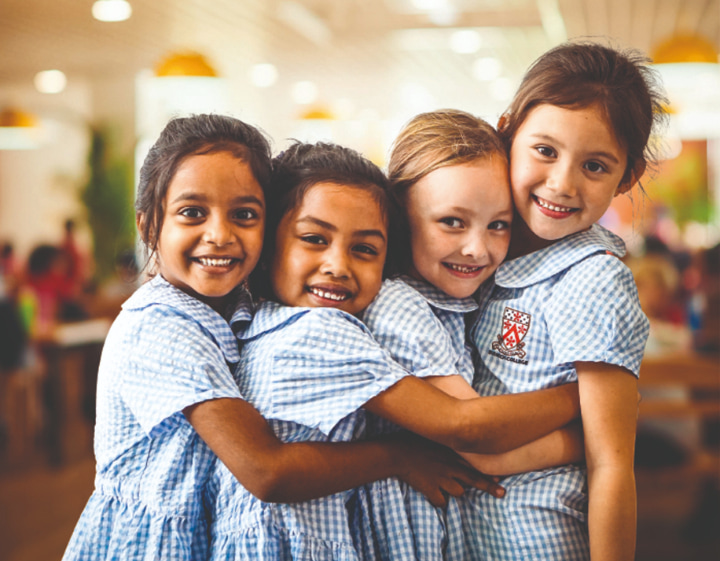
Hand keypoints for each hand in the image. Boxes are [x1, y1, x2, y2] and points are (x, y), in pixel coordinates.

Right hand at [388, 431, 504, 507]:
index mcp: (450, 452)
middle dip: (489, 486)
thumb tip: (454, 427)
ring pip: (459, 492)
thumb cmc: (411, 440)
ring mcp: (441, 478)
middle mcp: (449, 466)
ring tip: (449, 487)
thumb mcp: (431, 434)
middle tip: (502, 493)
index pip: (474, 463)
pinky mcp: (431, 489)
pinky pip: (441, 501)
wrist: (396, 452)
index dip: (487, 471)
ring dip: (456, 491)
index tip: (500, 478)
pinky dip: (439, 500)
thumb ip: (443, 435)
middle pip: (474, 479)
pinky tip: (434, 496)